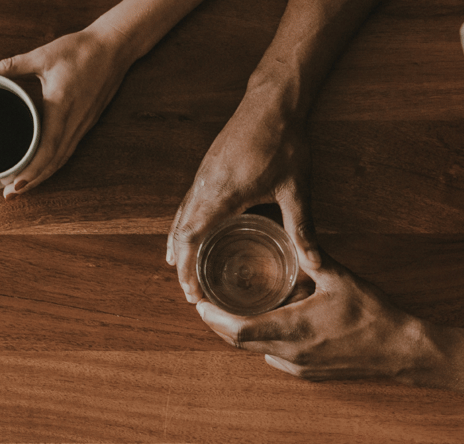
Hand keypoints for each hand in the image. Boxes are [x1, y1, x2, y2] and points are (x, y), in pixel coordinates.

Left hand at [0, 25, 131, 198]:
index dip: (32, 169)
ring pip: (61, 161)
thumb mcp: (42, 55)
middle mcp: (74, 122)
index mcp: (61, 106)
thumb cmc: (80, 49)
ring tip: (22, 189)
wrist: (114, 48)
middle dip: (32, 182)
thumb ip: (10, 65)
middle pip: (53, 163)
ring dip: (42, 177)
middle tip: (10, 195)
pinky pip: (68, 152)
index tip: (16, 183)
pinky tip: (41, 173)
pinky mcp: (85, 126)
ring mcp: (82, 127)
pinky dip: (53, 166)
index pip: (47, 148)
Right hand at [167, 85, 319, 302]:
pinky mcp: (206, 170)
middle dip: (182, 266)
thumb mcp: (296, 187)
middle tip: (190, 293)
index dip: (188, 269)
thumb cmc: (285, 140)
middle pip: (181, 233)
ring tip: (183, 272)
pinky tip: (189, 236)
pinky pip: (187, 205)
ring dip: (179, 247)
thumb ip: (302, 227)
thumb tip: (316, 262)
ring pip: (180, 219)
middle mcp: (205, 187)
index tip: (191, 292)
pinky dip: (183, 228)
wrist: (273, 99)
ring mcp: (202, 177)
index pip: (193, 238)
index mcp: (223, 194)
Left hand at [196, 248, 427, 383]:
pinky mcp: (306, 373)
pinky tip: (266, 327)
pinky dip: (261, 343)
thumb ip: (314, 258)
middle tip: (206, 306)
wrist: (399, 351)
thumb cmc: (372, 315)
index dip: (215, 319)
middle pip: (239, 343)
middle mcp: (289, 353)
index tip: (201, 306)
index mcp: (293, 329)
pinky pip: (273, 358)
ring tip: (228, 313)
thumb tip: (296, 235)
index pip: (240, 330)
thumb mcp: (341, 278)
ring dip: (239, 335)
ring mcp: (297, 366)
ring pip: (255, 352)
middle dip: (219, 325)